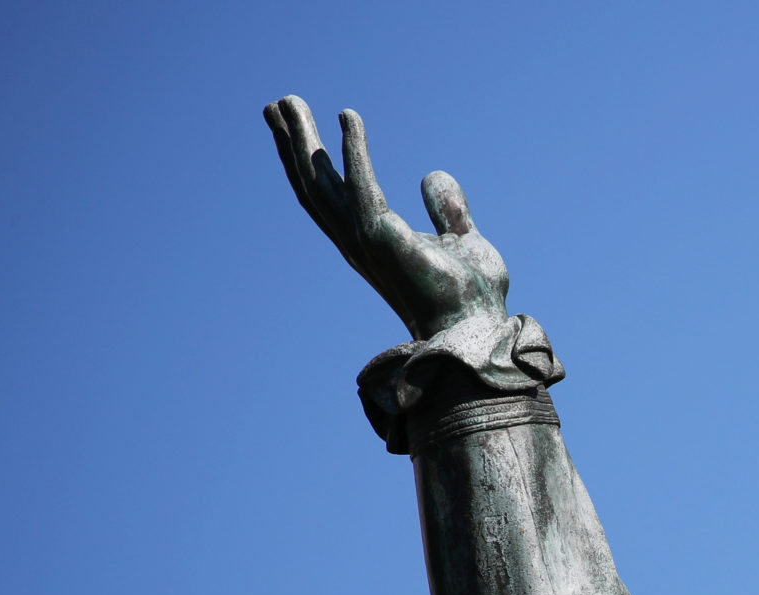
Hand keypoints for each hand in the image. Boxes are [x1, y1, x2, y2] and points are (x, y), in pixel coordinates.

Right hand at [264, 96, 508, 340]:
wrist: (480, 330)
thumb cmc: (471, 298)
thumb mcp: (462, 241)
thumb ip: (446, 210)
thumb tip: (433, 175)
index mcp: (373, 241)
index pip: (332, 195)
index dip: (312, 160)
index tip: (300, 124)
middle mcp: (359, 241)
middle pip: (313, 185)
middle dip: (293, 144)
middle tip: (278, 104)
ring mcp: (366, 240)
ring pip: (321, 182)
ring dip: (303, 139)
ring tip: (288, 101)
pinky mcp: (383, 237)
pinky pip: (361, 184)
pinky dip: (353, 149)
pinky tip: (349, 116)